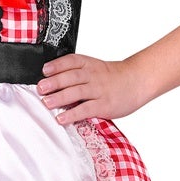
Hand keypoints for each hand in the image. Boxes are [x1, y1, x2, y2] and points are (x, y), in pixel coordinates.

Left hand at [36, 54, 152, 123]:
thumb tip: (50, 81)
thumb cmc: (113, 77)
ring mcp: (99, 91)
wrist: (138, 80)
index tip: (45, 70)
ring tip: (46, 103)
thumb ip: (76, 73)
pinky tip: (62, 118)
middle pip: (72, 77)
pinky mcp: (104, 105)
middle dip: (54, 82)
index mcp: (89, 65)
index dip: (57, 65)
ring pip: (77, 92)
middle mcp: (93, 76)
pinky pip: (86, 109)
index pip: (72, 61)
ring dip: (60, 98)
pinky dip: (73, 114)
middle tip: (41, 88)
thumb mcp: (95, 68)